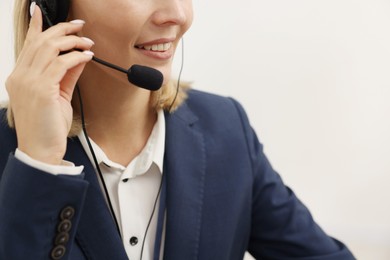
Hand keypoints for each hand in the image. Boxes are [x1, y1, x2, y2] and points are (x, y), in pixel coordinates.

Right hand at [6, 5, 93, 164]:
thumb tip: (79, 57)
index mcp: (20, 78)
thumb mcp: (58, 97)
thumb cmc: (47, 127)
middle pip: (40, 42)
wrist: (41, 150)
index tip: (40, 12)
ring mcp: (28, 82)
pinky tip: (87, 56)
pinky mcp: (41, 89)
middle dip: (61, 29)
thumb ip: (66, 76)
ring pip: (50, 49)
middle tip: (80, 25)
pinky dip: (76, 57)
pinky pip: (61, 64)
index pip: (28, 45)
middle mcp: (20, 77)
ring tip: (87, 41)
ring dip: (72, 41)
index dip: (36, 26)